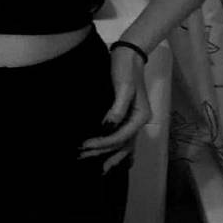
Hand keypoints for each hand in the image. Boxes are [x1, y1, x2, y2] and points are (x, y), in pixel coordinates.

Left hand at [77, 46, 150, 173]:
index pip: (120, 137)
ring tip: (98, 169)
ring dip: (110, 155)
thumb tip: (106, 128)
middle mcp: (139, 121)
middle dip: (103, 153)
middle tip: (82, 157)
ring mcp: (134, 119)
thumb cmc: (125, 68)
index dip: (102, 143)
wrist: (128, 53)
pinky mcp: (127, 114)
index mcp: (140, 116)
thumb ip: (116, 110)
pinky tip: (111, 157)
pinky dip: (117, 149)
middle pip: (122, 144)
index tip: (84, 146)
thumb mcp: (123, 87)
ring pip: (125, 144)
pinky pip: (124, 137)